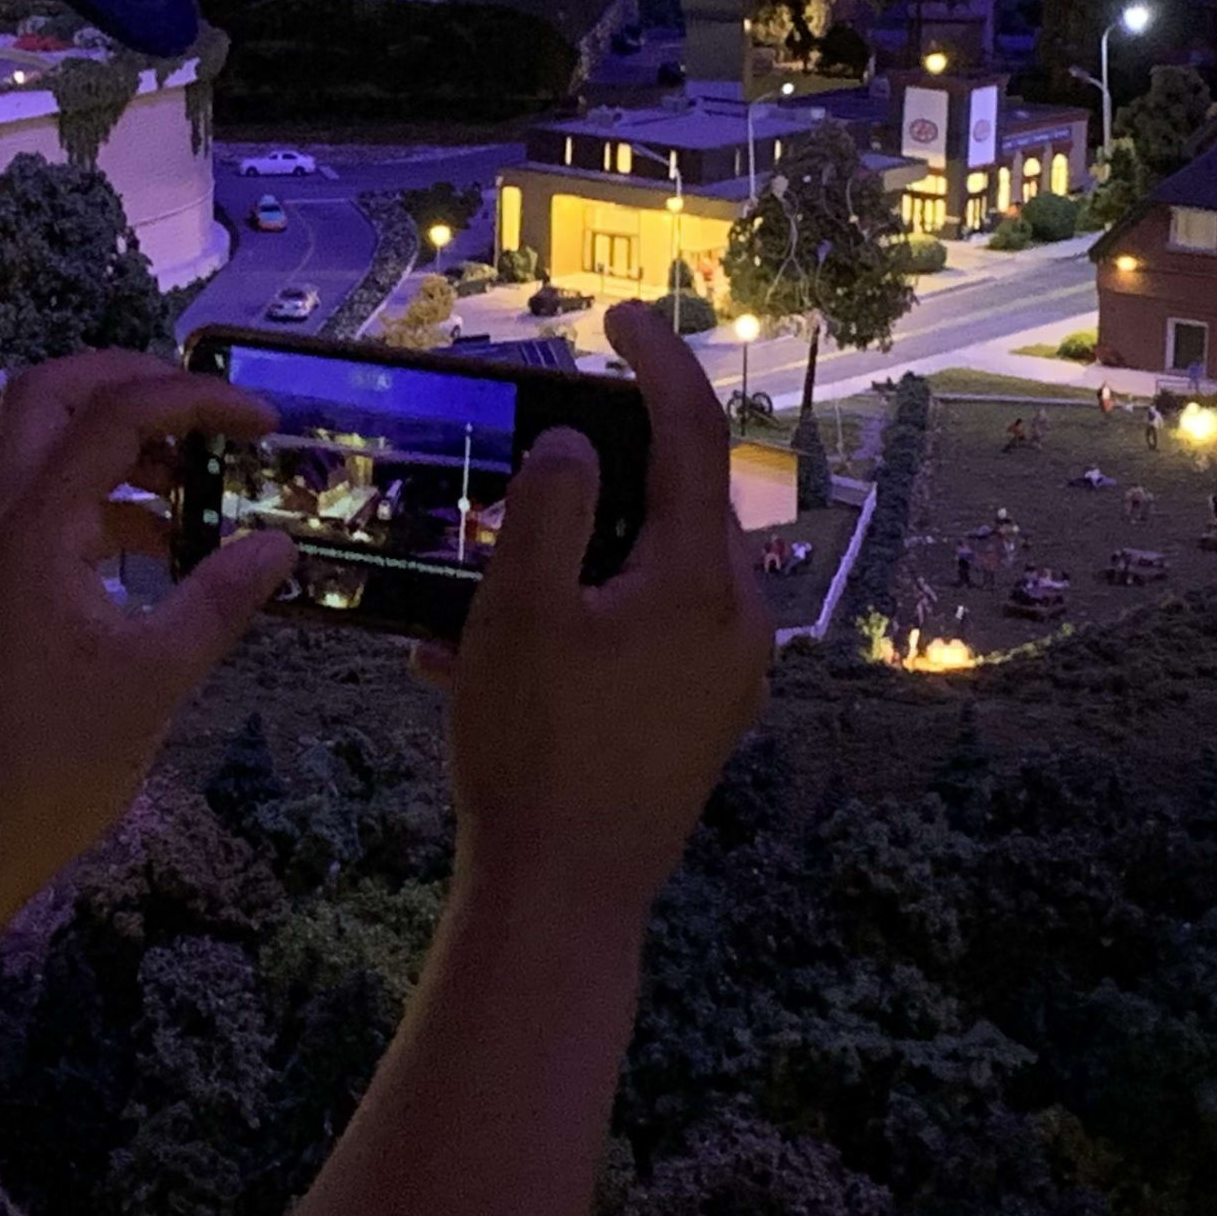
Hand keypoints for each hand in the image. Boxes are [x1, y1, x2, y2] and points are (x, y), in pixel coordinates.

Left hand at [0, 352, 292, 1004]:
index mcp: (36, 530)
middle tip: (207, 403)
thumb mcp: (155, 678)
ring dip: (122, 440)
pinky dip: (115, 501)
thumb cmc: (55, 762)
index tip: (262, 422)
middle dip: (130, 379)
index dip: (193, 400)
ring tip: (201, 475)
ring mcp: (1, 554)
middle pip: (50, 396)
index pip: (112, 416)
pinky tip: (173, 545)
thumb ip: (219, 598)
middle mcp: (6, 523)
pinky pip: (59, 508)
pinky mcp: (9, 589)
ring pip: (49, 448)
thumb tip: (280, 543)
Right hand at [435, 302, 771, 912]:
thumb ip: (551, 507)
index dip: (658, 359)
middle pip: (676, 505)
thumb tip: (576, 446)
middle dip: (599, 474)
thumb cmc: (536, 751)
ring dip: (574, 559)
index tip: (619, 315)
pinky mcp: (699, 723)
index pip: (694, 432)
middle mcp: (736, 621)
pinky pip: (643, 639)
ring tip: (480, 580)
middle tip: (525, 460)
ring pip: (650, 576)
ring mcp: (724, 678)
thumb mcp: (520, 612)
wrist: (564, 900)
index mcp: (703, 579)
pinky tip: (483, 654)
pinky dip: (579, 622)